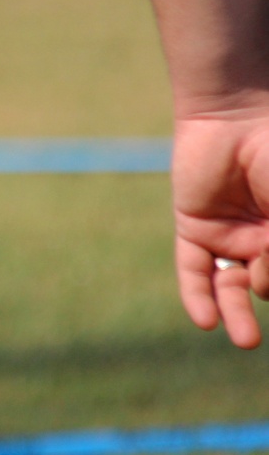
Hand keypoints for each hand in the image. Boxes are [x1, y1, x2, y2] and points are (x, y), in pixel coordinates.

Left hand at [171, 105, 268, 347]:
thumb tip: (267, 287)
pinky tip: (205, 322)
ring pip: (230, 286)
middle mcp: (262, 237)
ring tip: (245, 340)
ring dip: (237, 315)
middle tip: (267, 269)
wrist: (234, 114)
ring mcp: (228, 235)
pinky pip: (194, 270)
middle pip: (268, 283)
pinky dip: (198, 296)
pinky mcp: (193, 229)